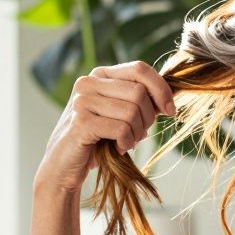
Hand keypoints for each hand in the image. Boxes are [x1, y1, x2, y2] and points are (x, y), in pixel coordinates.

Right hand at [33, 60, 176, 194]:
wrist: (63, 166)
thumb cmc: (96, 140)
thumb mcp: (118, 114)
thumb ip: (138, 101)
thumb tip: (170, 96)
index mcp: (99, 75)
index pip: (139, 68)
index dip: (161, 88)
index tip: (170, 110)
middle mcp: (88, 82)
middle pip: (139, 91)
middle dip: (148, 117)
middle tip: (140, 134)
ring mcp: (82, 102)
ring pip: (132, 111)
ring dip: (137, 133)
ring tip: (128, 142)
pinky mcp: (81, 123)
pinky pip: (121, 128)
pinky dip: (127, 142)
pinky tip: (119, 149)